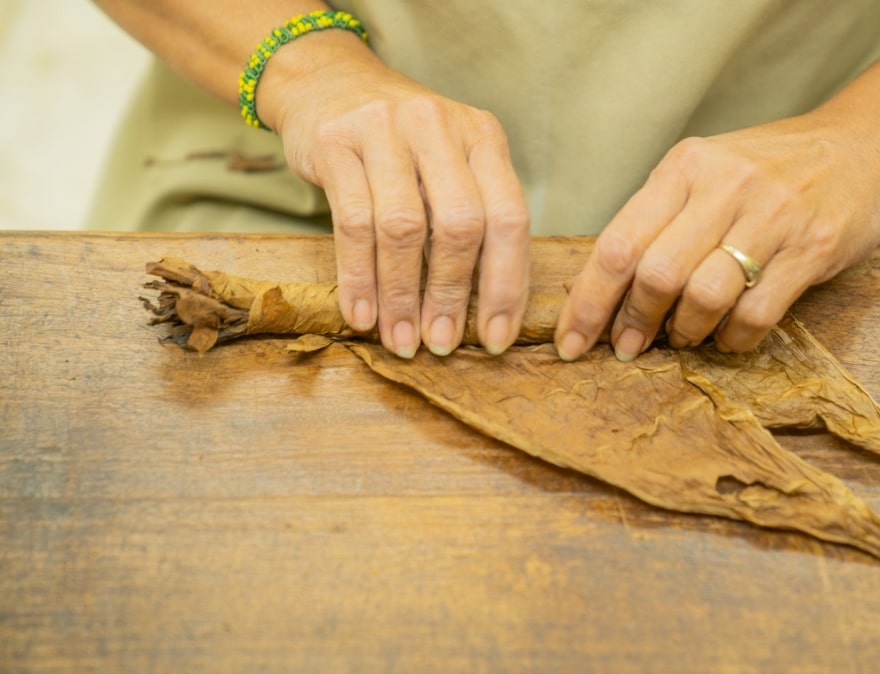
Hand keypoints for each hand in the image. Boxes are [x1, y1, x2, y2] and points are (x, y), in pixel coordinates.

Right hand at [267, 38, 529, 357]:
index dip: (506, 285)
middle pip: (460, 225)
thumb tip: (486, 310)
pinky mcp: (336, 144)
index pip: (510, 217)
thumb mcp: (450, 164)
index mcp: (482, 136)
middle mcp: (439, 127)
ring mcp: (385, 130)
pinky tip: (362, 315)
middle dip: (451, 295)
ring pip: (403, 229)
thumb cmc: (401, 145)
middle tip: (440, 344)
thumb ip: (473, 217)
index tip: (496, 338)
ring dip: (401, 296)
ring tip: (401, 339)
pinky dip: (359, 279)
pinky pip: (352, 224)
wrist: (328, 83)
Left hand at [555, 113, 879, 360]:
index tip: (571, 343)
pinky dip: (732, 339)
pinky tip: (728, 338)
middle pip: (655, 274)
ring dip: (685, 332)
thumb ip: (655, 221)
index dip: (588, 302)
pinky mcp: (812, 248)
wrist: (862, 148)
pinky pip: (755, 314)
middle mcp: (724, 186)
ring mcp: (771, 216)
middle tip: (628, 348)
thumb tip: (596, 291)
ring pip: (703, 297)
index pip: (618, 243)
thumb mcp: (703, 173)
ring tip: (684, 337)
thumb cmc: (765, 171)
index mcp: (684, 167)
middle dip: (633, 323)